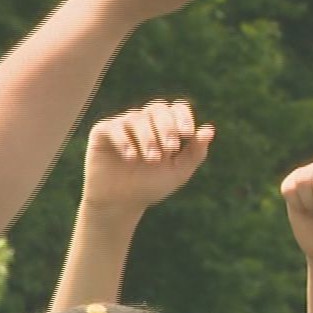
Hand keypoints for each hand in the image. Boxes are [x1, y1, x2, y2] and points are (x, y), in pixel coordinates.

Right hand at [81, 100, 214, 215]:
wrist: (121, 203)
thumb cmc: (151, 185)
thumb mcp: (178, 172)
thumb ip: (195, 152)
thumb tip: (209, 130)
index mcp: (165, 126)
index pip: (177, 109)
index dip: (183, 117)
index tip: (187, 135)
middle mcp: (144, 120)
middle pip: (158, 109)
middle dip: (166, 128)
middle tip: (170, 149)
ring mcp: (123, 124)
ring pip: (137, 118)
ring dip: (148, 138)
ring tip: (152, 159)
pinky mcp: (103, 132)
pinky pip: (114, 128)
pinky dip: (124, 141)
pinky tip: (131, 157)